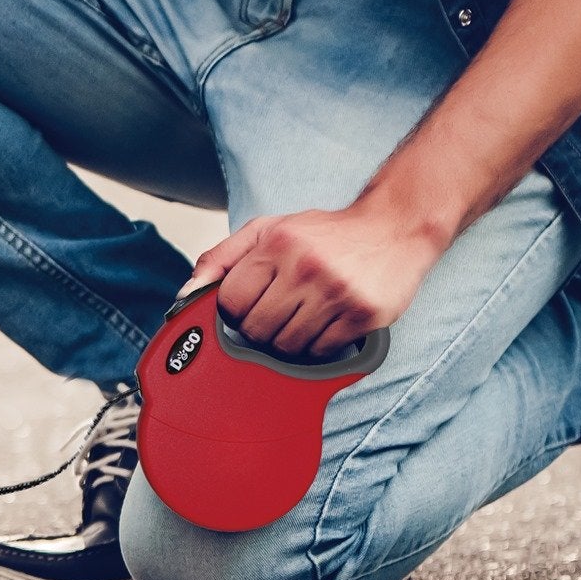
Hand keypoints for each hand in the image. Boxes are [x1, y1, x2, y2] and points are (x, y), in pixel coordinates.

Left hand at [182, 204, 444, 359]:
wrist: (393, 227)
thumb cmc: (325, 233)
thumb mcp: (268, 229)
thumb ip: (222, 257)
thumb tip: (187, 292)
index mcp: (275, 243)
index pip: (230, 300)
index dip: (231, 312)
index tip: (243, 309)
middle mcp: (304, 266)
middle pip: (256, 328)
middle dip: (257, 329)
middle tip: (273, 315)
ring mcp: (334, 293)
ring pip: (286, 346)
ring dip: (286, 341)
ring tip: (298, 318)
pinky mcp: (361, 315)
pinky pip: (320, 352)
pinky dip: (315, 347)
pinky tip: (322, 324)